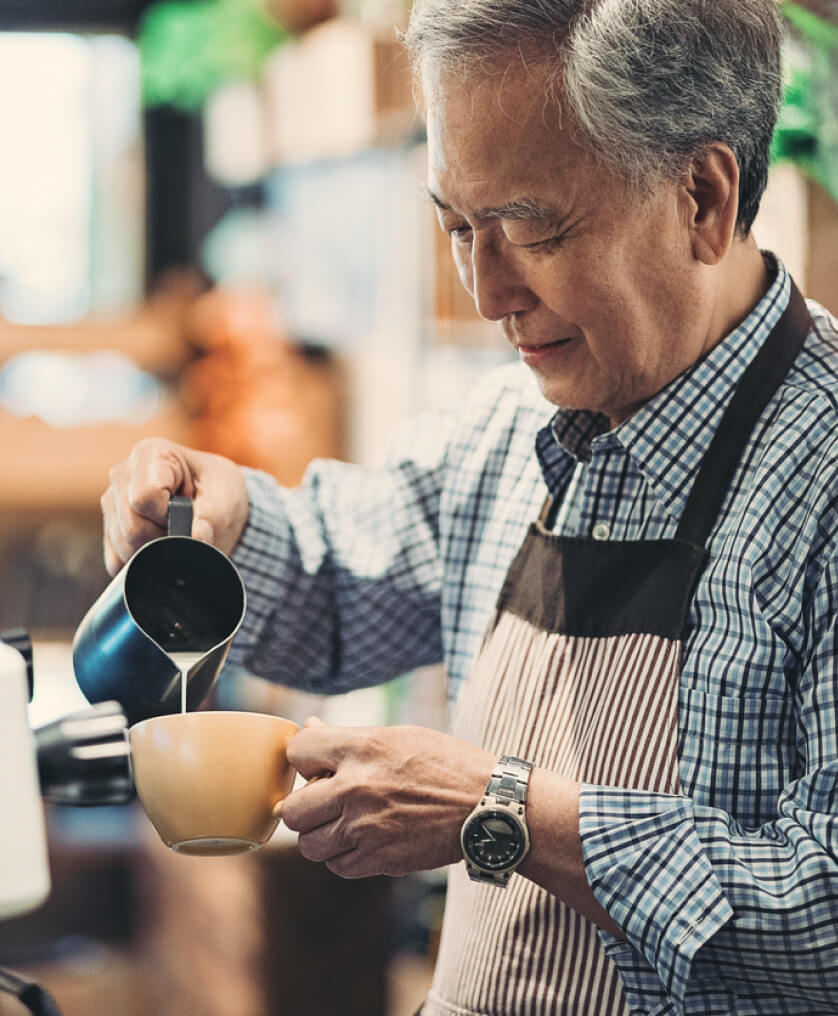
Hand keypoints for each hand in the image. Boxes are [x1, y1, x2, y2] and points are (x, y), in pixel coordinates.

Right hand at [101, 437, 249, 574]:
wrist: (215, 500)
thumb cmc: (219, 491)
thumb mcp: (225, 500)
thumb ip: (210, 519)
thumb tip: (194, 538)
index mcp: (152, 454)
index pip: (144, 498)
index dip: (168, 517)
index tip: (189, 516)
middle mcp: (123, 473)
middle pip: (131, 525)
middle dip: (162, 539)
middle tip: (186, 532)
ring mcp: (112, 500)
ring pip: (121, 544)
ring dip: (153, 552)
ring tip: (175, 536)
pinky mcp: (109, 526)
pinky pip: (115, 558)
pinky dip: (140, 561)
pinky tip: (160, 547)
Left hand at [281, 719, 494, 878]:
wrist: (488, 806)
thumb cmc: (446, 764)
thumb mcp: (400, 735)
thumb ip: (349, 736)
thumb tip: (309, 727)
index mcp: (362, 748)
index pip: (297, 751)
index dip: (304, 759)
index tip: (317, 765)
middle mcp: (356, 788)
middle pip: (292, 809)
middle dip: (304, 806)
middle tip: (325, 802)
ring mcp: (366, 828)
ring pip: (309, 845)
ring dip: (322, 835)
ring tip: (346, 823)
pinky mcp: (379, 859)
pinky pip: (337, 866)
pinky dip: (344, 856)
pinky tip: (365, 839)